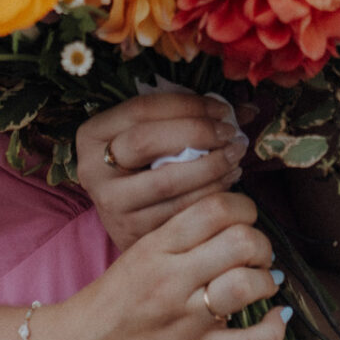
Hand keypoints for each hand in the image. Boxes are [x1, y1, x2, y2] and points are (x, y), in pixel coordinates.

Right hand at [39, 191, 288, 339]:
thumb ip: (179, 238)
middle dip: (261, 244)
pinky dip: (275, 329)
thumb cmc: (109, 303)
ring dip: (267, 280)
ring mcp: (185, 320)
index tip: (244, 220)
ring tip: (262, 283)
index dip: (244, 208)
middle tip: (256, 255)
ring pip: (248, 284)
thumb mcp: (137, 256)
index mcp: (156, 247)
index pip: (215, 208)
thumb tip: (233, 223)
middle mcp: (171, 279)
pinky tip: (278, 318)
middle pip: (241, 240)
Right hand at [74, 92, 246, 253]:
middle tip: (231, 134)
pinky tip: (228, 181)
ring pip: (166, 181)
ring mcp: (110, 205)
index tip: (222, 109)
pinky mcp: (132, 233)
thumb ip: (190, 115)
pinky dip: (210, 194)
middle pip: (146, 142)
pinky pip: (178, 212)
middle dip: (197, 133)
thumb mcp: (154, 132)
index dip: (186, 105)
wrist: (128, 217)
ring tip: (236, 157)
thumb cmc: (146, 163)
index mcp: (92, 135)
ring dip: (211, 167)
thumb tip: (247, 109)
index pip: (140, 109)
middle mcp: (93, 170)